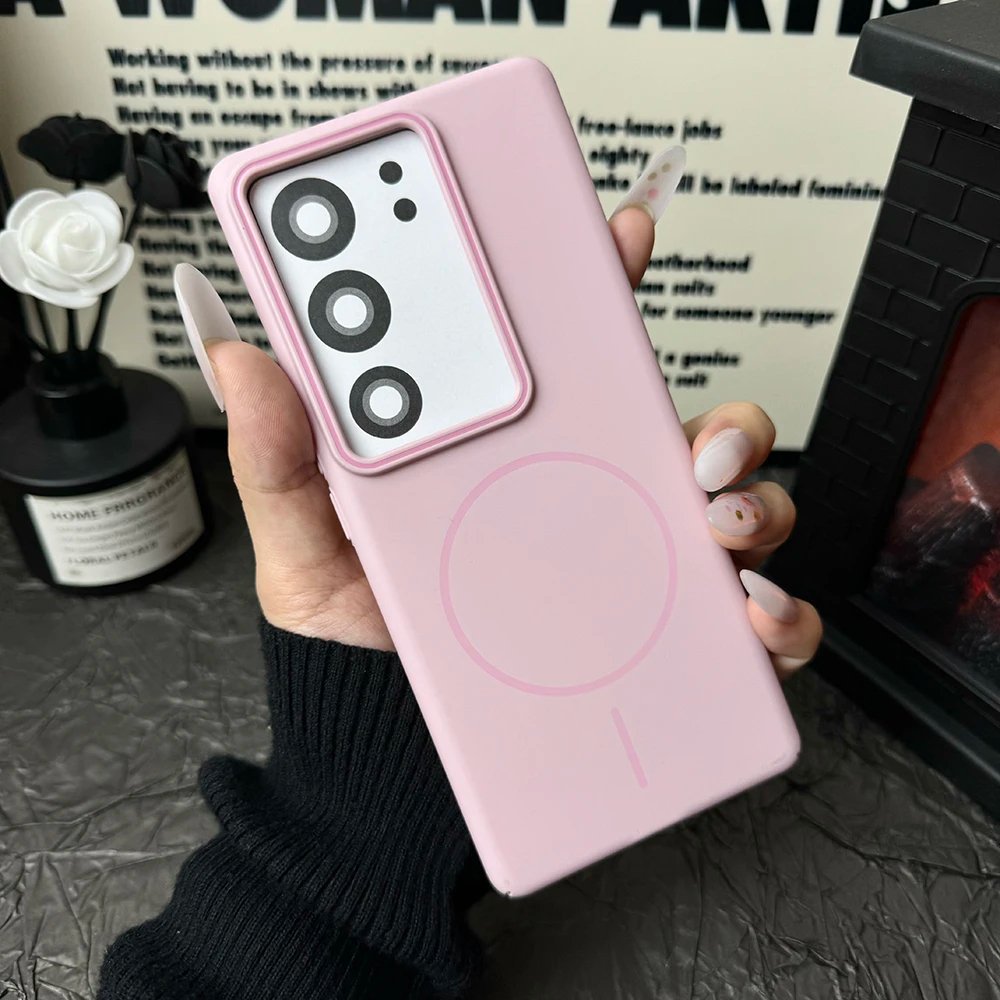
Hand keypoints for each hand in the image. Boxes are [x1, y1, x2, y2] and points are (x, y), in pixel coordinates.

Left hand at [204, 208, 820, 676]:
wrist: (383, 744)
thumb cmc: (355, 637)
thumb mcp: (306, 543)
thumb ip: (283, 459)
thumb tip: (247, 363)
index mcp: (512, 453)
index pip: (573, 355)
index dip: (603, 285)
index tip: (619, 233)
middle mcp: (584, 499)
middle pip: (682, 429)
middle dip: (722, 420)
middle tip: (697, 442)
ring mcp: (629, 568)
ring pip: (731, 512)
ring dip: (752, 506)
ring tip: (716, 526)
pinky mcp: (656, 641)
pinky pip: (740, 621)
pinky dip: (771, 615)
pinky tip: (752, 621)